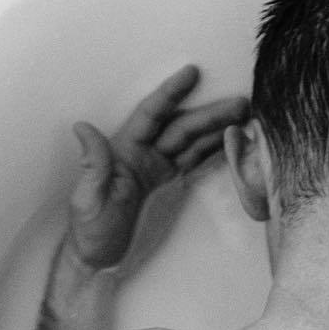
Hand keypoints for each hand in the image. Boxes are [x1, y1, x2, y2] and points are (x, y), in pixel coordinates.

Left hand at [68, 66, 249, 269]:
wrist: (98, 257)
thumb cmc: (90, 230)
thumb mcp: (87, 199)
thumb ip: (93, 165)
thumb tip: (83, 127)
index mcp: (125, 151)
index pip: (152, 115)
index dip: (171, 93)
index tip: (191, 72)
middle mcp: (144, 154)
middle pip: (182, 127)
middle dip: (211, 113)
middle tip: (241, 102)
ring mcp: (157, 169)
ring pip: (192, 142)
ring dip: (218, 128)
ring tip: (245, 116)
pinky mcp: (167, 184)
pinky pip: (193, 162)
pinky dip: (213, 150)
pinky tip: (231, 142)